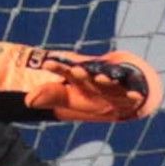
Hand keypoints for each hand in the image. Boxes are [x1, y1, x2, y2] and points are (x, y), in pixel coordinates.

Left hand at [25, 51, 159, 120]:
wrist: (129, 92)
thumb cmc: (96, 95)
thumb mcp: (73, 98)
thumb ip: (52, 96)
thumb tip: (28, 101)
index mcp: (82, 79)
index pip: (68, 72)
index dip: (59, 68)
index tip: (48, 64)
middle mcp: (99, 79)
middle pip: (90, 77)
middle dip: (84, 74)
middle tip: (76, 70)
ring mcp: (117, 85)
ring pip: (111, 84)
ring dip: (107, 81)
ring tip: (103, 78)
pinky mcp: (133, 91)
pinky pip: (134, 94)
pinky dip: (135, 94)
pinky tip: (137, 95)